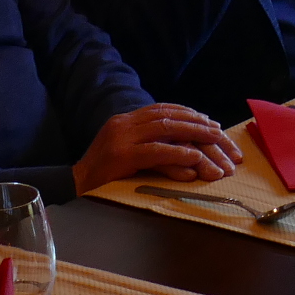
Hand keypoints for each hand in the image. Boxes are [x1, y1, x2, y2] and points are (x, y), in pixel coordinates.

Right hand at [74, 103, 242, 190]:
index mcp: (125, 119)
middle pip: (169, 116)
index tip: (208, 120)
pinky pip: (156, 152)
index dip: (188, 113)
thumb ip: (147, 142)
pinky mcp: (122, 156)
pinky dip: (178, 153)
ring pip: (166, 129)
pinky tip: (195, 157)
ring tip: (215, 139)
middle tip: (219, 130)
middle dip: (197, 123)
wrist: (75, 185)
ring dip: (194, 134)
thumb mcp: (126, 151)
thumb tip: (180, 144)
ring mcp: (122, 138)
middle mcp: (124, 123)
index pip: (162, 109)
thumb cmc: (103, 173)